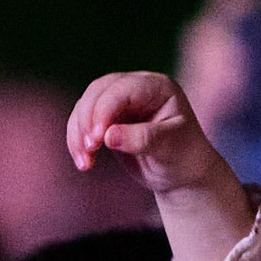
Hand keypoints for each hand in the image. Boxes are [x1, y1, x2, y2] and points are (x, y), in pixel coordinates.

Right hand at [68, 70, 255, 260]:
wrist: (181, 173)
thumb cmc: (182, 157)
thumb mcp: (168, 148)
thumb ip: (141, 139)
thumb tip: (108, 136)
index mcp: (157, 87)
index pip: (122, 90)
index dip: (104, 111)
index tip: (97, 140)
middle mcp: (136, 87)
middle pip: (98, 91)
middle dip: (87, 120)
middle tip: (89, 149)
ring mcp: (119, 100)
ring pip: (85, 105)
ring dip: (78, 133)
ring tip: (85, 163)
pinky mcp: (107, 117)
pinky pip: (82, 122)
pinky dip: (77, 140)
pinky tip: (84, 162)